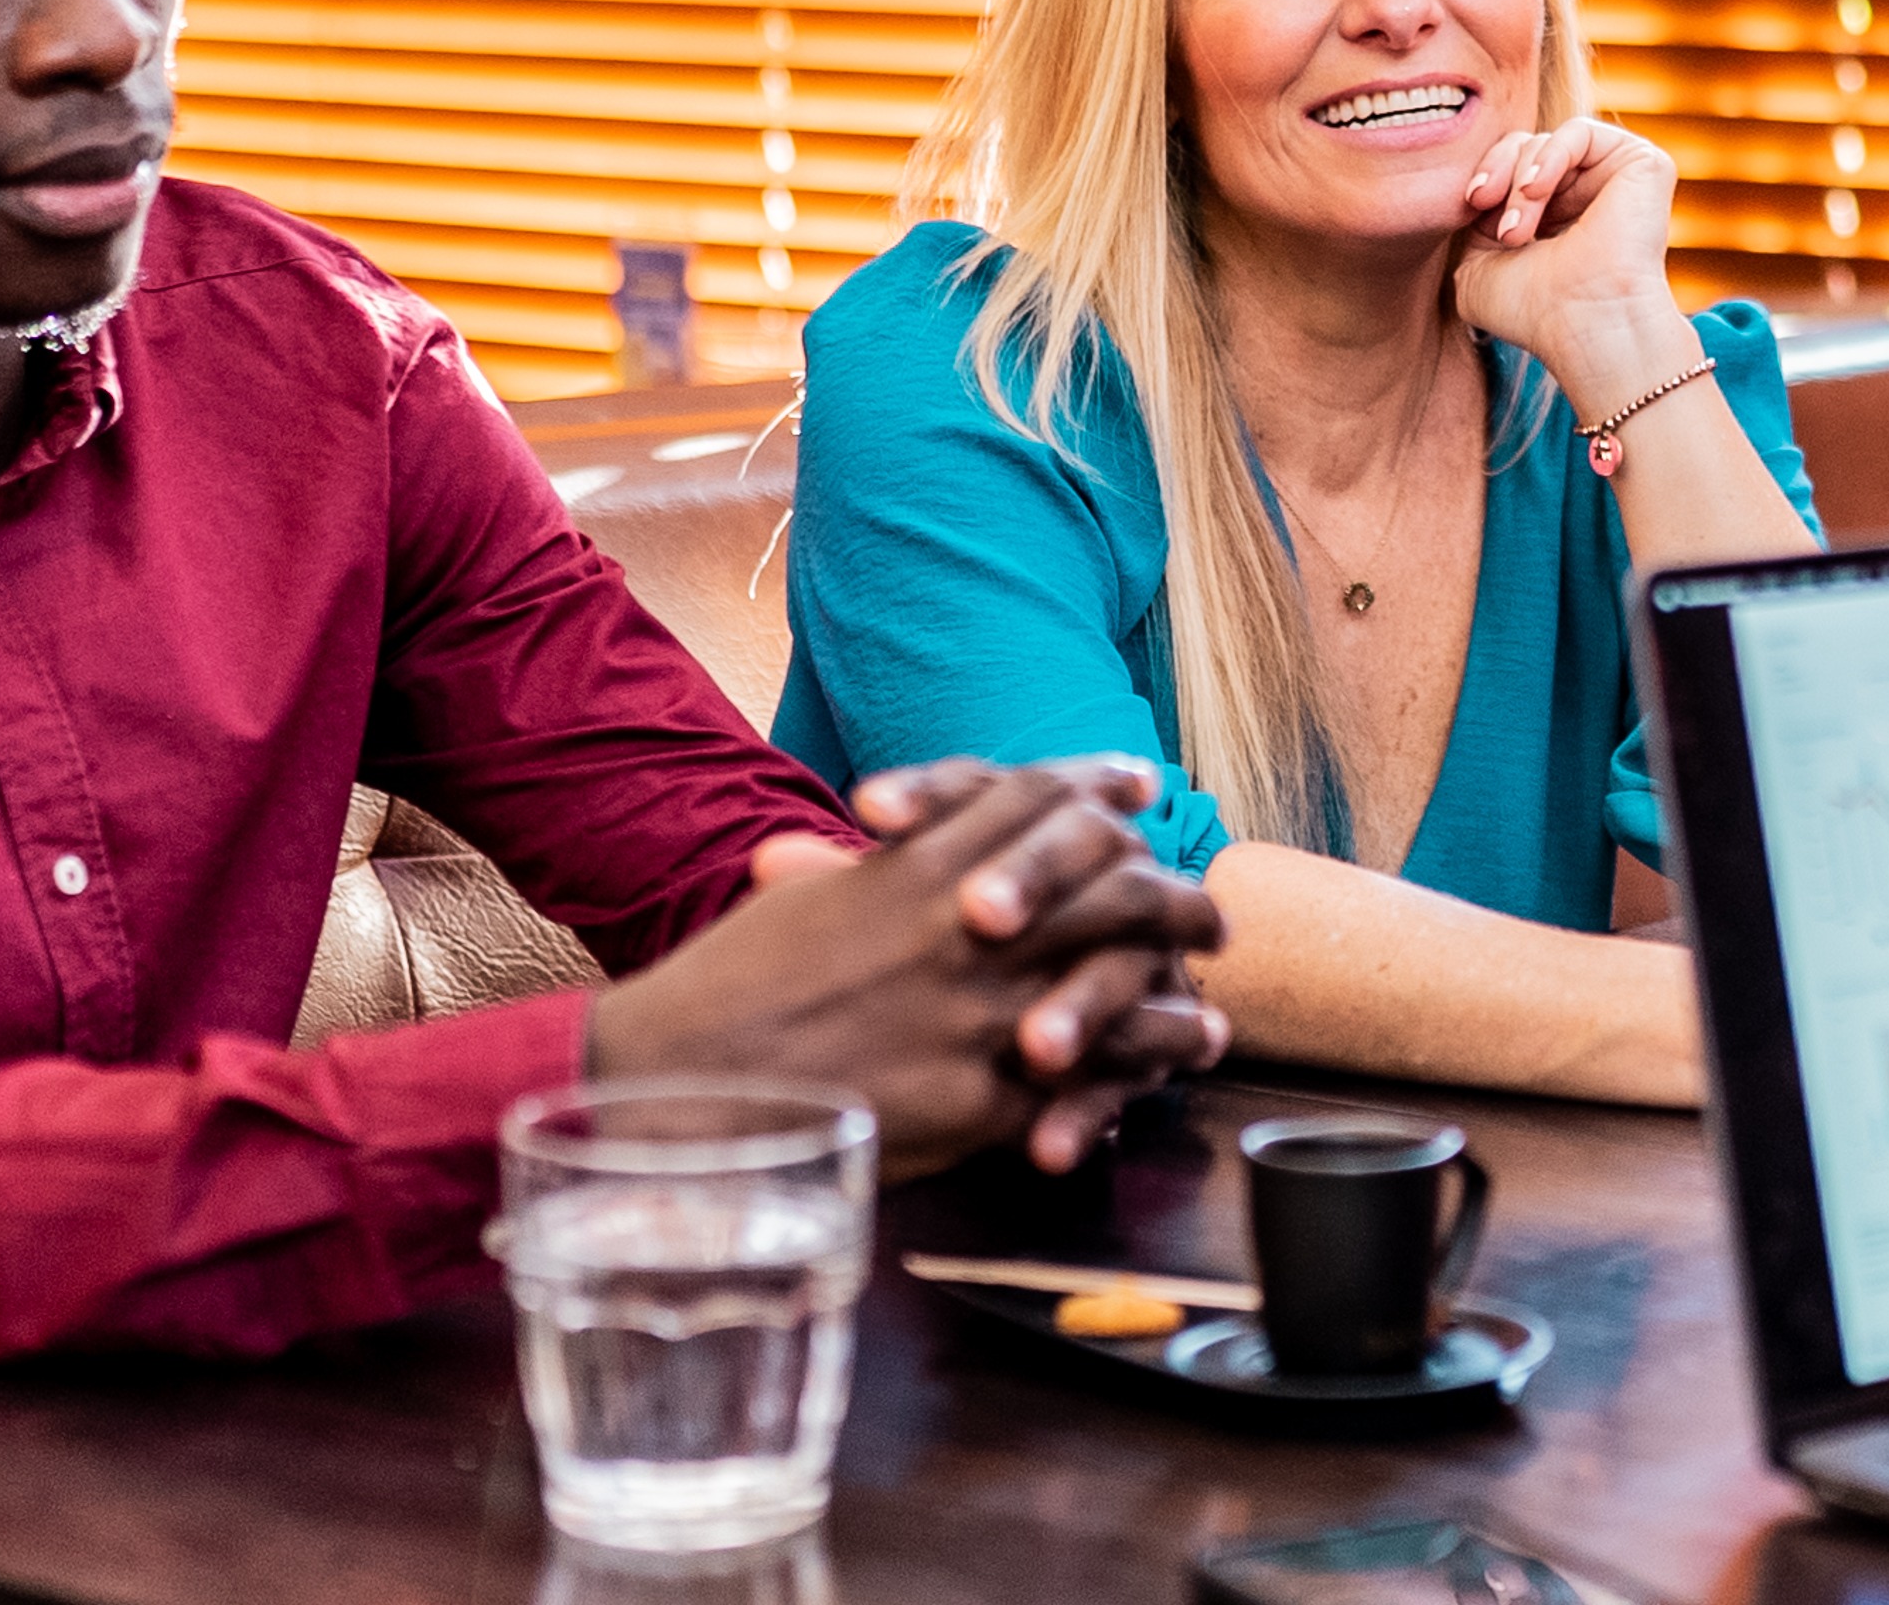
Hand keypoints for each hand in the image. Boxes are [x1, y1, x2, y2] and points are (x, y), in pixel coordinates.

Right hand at [589, 764, 1228, 1175]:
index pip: (1030, 802)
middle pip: (1105, 887)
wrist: (681, 1081)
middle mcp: (963, 930)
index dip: (1093, 788)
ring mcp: (979, 1014)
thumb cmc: (724, 994)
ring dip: (1170, 1001)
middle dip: (1168, 900)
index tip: (1138, 789)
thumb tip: (876, 857)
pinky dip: (1131, 1081)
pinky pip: (1083, 1084)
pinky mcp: (980, 1100)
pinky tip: (1162, 1084)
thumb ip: (859, 878)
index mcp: (915, 870)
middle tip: (1206, 916)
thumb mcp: (796, 905)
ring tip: (1207, 1019)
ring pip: (1115, 985)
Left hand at [1450, 119, 1688, 398]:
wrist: (1583, 327)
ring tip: (1517, 231)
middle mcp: (1586, 193)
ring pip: (1546, 141)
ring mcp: (1615, 177)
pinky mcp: (1641, 164)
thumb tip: (1473, 194)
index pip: (1510, 166)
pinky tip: (1536, 190)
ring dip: (1521, 180)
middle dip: (1499, 176)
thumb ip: (1471, 228)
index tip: (1470, 203)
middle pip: (1524, 147)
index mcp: (1554, 214)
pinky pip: (1580, 131)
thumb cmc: (1534, 312)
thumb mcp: (1476, 268)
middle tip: (1494, 220)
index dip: (1486, 176)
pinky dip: (1549, 155)